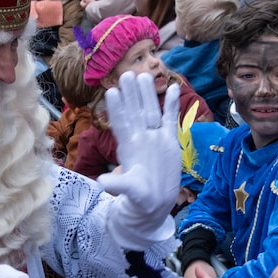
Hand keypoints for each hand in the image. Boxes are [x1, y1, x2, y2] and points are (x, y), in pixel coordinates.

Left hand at [97, 72, 180, 248]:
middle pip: (135, 112)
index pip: (121, 124)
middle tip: (126, 73)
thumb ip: (119, 184)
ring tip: (144, 75)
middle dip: (131, 94)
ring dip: (148, 94)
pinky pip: (171, 119)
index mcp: (129, 147)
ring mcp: (155, 138)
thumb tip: (102, 183)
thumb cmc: (140, 198)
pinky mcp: (169, 141)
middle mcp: (141, 138)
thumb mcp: (130, 192)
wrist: (154, 203)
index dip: (116, 109)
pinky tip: (175, 88)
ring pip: (151, 111)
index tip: (110, 92)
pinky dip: (172, 105)